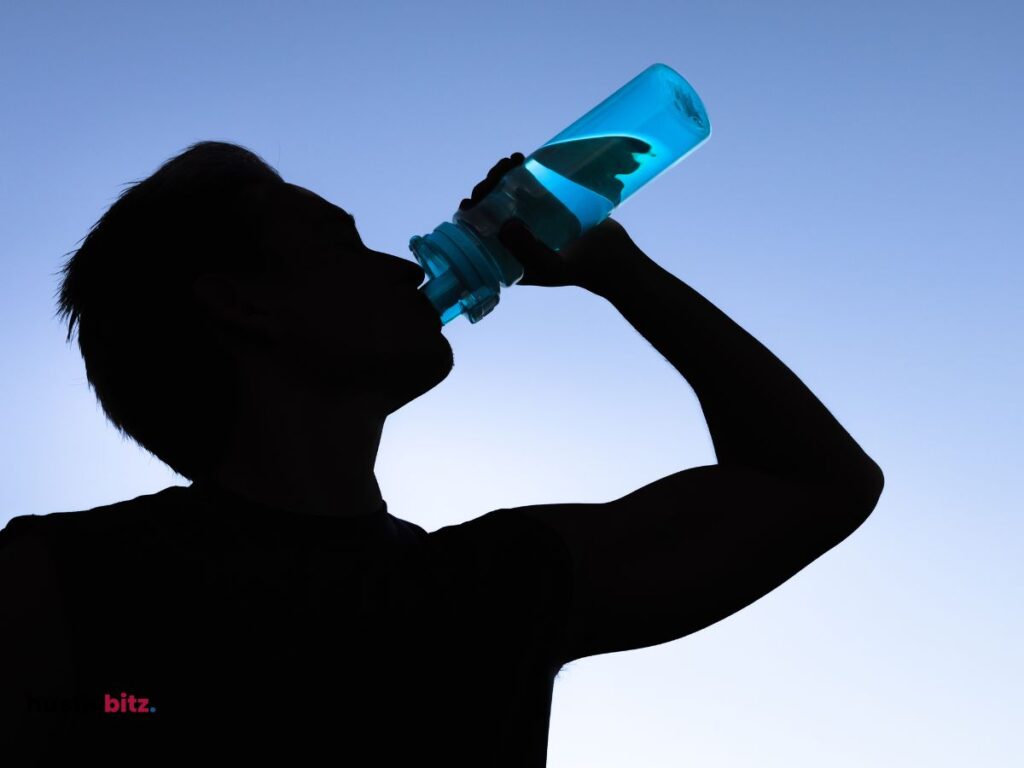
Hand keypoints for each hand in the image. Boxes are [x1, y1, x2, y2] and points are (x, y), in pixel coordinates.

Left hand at [461, 152, 646, 291]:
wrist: (612, 258)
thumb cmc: (579, 269)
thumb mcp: (550, 266)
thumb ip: (527, 250)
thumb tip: (504, 224)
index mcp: (507, 258)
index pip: (478, 236)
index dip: (470, 218)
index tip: (470, 201)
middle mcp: (515, 239)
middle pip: (491, 210)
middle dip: (487, 189)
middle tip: (495, 174)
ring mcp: (531, 221)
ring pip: (506, 194)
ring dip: (501, 176)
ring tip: (509, 161)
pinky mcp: (547, 206)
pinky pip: (527, 186)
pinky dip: (520, 171)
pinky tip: (519, 159)